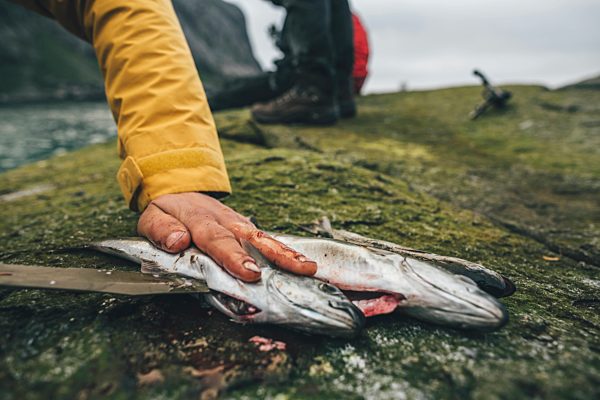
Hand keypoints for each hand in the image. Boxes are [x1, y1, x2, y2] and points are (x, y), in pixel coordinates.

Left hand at [137, 192, 316, 281]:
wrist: (180, 188)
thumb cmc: (167, 211)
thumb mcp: (152, 218)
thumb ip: (161, 230)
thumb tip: (177, 241)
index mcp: (200, 220)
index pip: (217, 240)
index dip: (234, 257)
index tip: (249, 272)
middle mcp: (226, 221)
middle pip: (252, 238)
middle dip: (273, 256)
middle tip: (294, 270)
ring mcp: (240, 224)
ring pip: (266, 238)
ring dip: (288, 253)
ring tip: (308, 267)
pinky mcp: (249, 229)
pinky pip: (269, 240)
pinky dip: (287, 252)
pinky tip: (305, 264)